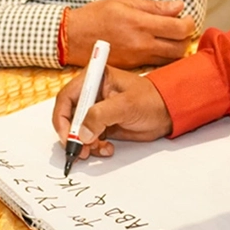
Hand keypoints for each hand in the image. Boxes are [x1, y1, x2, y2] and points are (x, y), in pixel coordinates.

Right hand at [51, 66, 173, 160]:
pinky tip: (106, 148)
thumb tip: (82, 133)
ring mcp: (96, 110)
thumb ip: (101, 115)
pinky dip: (94, 147)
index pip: (66, 98)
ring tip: (95, 151)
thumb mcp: (125, 105)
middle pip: (69, 116)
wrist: (168, 112)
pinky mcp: (103, 124)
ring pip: (78, 130)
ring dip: (83, 144)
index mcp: (93, 79)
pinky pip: (90, 138)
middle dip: (72, 135)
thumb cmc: (150, 99)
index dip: (62, 118)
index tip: (67, 136)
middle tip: (79, 150)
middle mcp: (91, 94)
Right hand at [64, 0, 193, 67]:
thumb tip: (178, 7)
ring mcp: (138, 58)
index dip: (188, 24)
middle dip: (185, 38)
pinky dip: (163, 56)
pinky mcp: (133, 66)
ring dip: (176, 48)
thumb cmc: (97, 15)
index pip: (178, 29)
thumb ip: (153, 6)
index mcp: (140, 24)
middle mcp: (142, 44)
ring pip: (170, 58)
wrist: (74, 37)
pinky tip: (156, 46)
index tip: (186, 18)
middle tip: (180, 28)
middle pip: (180, 48)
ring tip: (169, 37)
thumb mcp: (124, 2)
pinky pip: (156, 63)